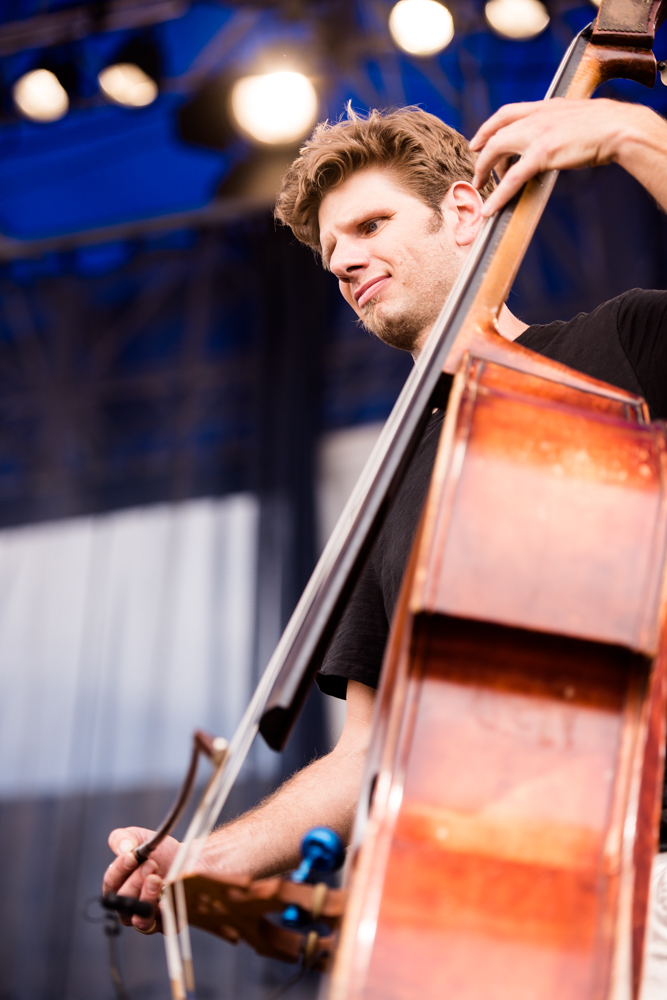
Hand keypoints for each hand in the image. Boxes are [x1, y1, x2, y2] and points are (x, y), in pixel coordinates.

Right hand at [103, 826, 179, 930]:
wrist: (189, 859)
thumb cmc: (161, 852)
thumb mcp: (139, 838)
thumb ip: (123, 838)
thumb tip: (125, 848)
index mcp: (119, 888)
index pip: (110, 885)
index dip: (119, 870)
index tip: (131, 856)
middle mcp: (131, 909)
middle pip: (124, 904)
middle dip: (136, 881)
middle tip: (151, 864)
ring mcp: (150, 919)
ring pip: (141, 921)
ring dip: (147, 898)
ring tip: (157, 878)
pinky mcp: (170, 924)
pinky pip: (166, 926)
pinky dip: (166, 912)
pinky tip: (168, 898)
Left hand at [469, 98, 641, 215]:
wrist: (619, 127)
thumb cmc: (605, 125)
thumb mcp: (575, 117)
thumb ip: (559, 125)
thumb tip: (555, 140)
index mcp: (544, 106)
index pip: (506, 113)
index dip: (487, 128)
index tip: (478, 141)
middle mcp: (536, 116)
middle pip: (496, 133)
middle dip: (482, 156)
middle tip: (478, 175)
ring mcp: (537, 133)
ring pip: (497, 151)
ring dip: (485, 172)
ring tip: (481, 189)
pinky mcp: (542, 153)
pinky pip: (512, 177)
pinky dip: (499, 195)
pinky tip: (491, 207)